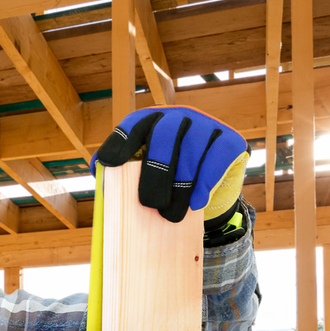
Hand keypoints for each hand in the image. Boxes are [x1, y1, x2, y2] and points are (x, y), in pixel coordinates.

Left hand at [93, 105, 247, 223]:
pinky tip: (196, 203)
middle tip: (149, 203)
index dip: (120, 142)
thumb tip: (99, 178)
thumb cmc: (169, 181)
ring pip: (192, 150)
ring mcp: (207, 125)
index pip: (134, 125)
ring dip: (181, 186)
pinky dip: (205, 183)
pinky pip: (217, 159)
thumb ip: (122, 175)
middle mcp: (180, 116)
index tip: (108, 163)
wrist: (212, 183)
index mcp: (153, 122)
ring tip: (171, 214)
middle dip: (155, 171)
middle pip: (164, 135)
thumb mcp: (145, 175)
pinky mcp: (230, 140)